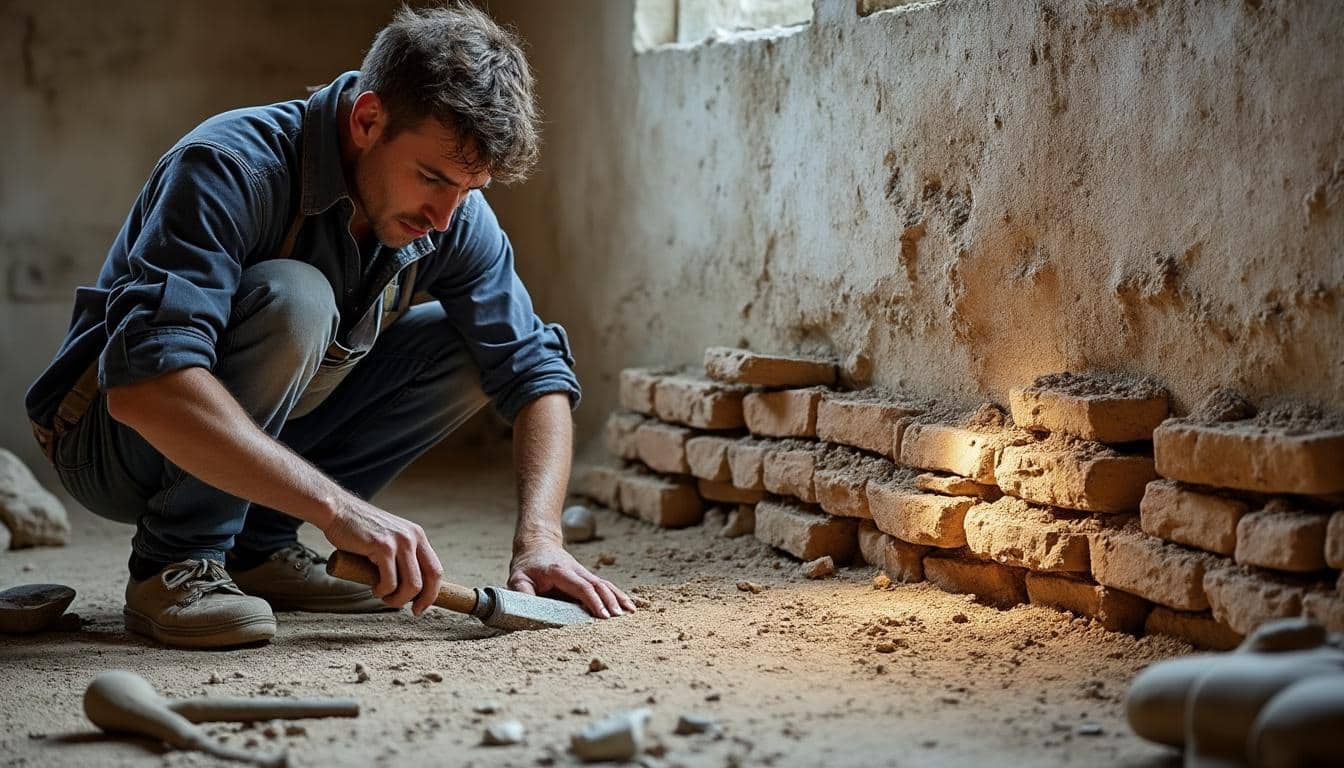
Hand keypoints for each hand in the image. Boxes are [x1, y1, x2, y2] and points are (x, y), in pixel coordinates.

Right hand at [321, 496, 442, 616]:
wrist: (338, 512)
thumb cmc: (360, 532)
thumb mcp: (390, 540)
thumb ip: (402, 558)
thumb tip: (412, 589)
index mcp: (417, 536)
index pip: (436, 569)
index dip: (432, 592)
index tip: (421, 607)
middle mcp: (413, 537)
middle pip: (430, 579)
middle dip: (422, 600)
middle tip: (409, 610)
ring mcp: (399, 541)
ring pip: (411, 585)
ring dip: (398, 599)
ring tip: (384, 596)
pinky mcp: (382, 547)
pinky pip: (390, 582)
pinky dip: (382, 592)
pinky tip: (374, 588)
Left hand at [509, 540, 634, 618]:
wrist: (537, 546)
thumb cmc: (527, 566)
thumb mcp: (518, 578)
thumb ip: (522, 593)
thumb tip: (527, 611)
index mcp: (560, 572)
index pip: (581, 586)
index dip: (593, 600)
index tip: (602, 615)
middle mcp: (576, 571)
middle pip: (598, 585)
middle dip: (610, 601)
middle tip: (619, 618)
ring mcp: (584, 573)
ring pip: (605, 584)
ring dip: (618, 597)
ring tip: (630, 612)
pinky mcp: (587, 578)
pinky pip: (605, 586)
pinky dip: (617, 595)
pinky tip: (628, 605)